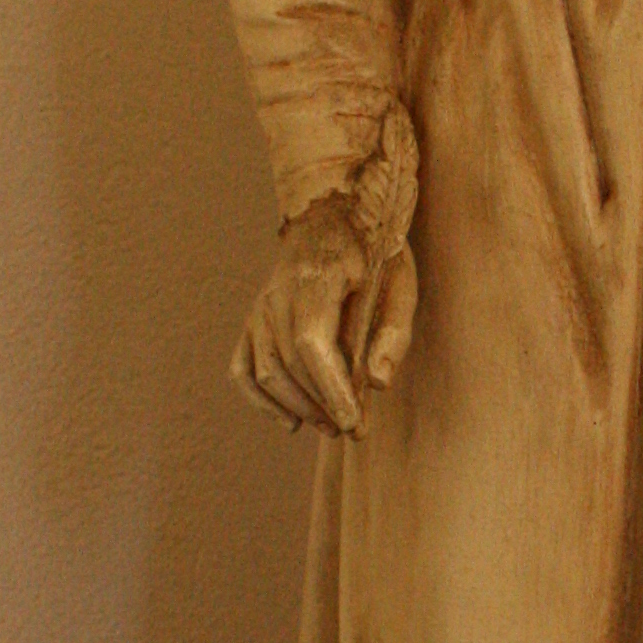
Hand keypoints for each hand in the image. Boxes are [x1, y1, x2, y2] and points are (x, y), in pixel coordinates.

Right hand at [238, 193, 417, 437]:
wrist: (330, 213)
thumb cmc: (372, 252)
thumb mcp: (399, 282)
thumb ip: (393, 332)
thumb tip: (378, 383)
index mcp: (317, 278)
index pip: (312, 343)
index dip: (330, 388)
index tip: (353, 422)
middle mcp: (278, 293)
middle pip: (289, 363)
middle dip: (321, 405)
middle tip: (354, 429)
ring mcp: (259, 307)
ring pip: (264, 371)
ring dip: (297, 407)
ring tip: (332, 426)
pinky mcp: (252, 320)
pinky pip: (242, 369)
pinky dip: (261, 401)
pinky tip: (291, 422)